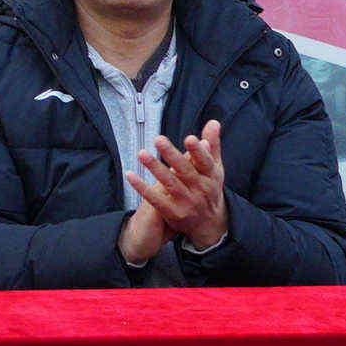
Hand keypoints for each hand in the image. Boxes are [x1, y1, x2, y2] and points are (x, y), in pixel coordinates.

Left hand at [117, 123, 233, 265]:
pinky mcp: (173, 213)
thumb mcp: (215, 167)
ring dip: (155, 168)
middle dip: (172, 155)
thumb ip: (212, 144)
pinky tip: (131, 175)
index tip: (190, 138)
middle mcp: (200, 190)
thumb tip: (213, 122)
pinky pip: (156, 199)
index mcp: (211, 176)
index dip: (198, 151)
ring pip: (170, 184)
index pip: (205, 162)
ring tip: (142, 154)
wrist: (210, 223)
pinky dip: (143, 188)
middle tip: (158, 139)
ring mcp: (187, 202)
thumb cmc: (210, 187)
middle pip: (185, 171)